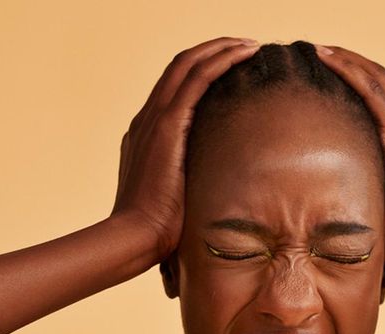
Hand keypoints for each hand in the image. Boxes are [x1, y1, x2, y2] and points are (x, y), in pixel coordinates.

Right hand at [110, 36, 260, 259]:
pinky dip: (221, 60)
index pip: (173, 88)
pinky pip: (197, 79)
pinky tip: (243, 54)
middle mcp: (147, 119)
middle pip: (179, 67)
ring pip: (188, 65)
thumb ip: (188, 185)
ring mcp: (155, 119)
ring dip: (221, 49)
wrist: (135, 237)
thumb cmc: (156, 230)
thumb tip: (214, 193)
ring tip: (249, 44)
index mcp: (146, 134)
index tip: (229, 67)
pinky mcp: (168, 126)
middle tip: (244, 46)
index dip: (201, 71)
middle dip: (213, 51)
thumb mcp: (174, 198)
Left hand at [313, 44, 384, 271]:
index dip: (355, 74)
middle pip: (379, 78)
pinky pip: (372, 94)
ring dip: (346, 59)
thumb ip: (360, 182)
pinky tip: (327, 62)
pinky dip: (349, 72)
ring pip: (376, 78)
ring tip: (318, 49)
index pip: (381, 94)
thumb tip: (327, 186)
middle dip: (348, 59)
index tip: (328, 65)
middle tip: (318, 49)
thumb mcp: (376, 200)